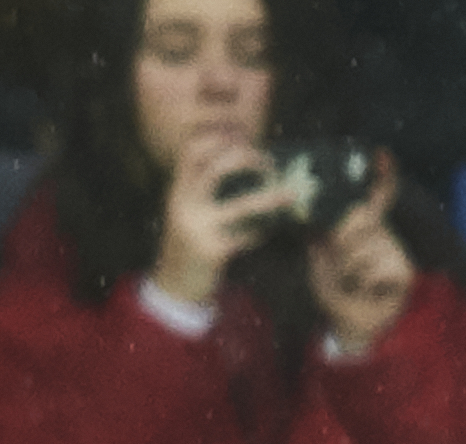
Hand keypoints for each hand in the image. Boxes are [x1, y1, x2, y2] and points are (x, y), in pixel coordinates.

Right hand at [155, 127, 278, 307]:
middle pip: (215, 168)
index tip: (243, 135)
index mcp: (178, 190)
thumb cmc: (190, 245)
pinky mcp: (212, 251)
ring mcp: (197, 228)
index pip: (192, 151)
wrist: (174, 286)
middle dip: (246, 159)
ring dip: (269, 198)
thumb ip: (207, 193)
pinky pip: (247, 237)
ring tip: (291, 195)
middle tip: (269, 164)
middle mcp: (183, 204)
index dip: (218, 138)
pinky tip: (269, 231)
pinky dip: (261, 233)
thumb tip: (246, 170)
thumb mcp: (190, 213)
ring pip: (239, 205)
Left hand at [307, 157, 414, 353]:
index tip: (382, 153)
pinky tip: (368, 290)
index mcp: (363, 229)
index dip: (381, 177)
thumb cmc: (336, 291)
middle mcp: (382, 235)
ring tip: (352, 282)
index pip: (374, 199)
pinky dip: (365, 280)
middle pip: (359, 220)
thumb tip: (314, 220)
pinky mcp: (403, 270)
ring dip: (349, 268)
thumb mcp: (320, 260)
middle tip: (339, 264)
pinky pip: (377, 265)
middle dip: (342, 242)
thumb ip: (320, 238)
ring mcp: (395, 251)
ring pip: (365, 246)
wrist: (351, 324)